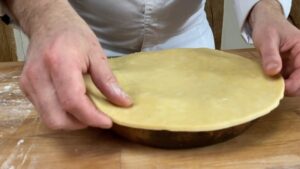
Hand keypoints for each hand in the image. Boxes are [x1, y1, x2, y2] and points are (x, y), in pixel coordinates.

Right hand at [14, 1, 131, 129]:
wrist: (48, 23)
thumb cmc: (73, 35)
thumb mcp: (96, 53)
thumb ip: (108, 80)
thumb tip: (123, 102)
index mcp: (59, 63)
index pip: (73, 102)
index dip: (92, 117)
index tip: (108, 121)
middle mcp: (39, 76)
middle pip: (57, 118)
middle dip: (81, 123)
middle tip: (97, 116)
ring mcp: (29, 83)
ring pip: (49, 119)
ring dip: (71, 121)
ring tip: (86, 110)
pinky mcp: (26, 88)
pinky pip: (44, 112)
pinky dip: (61, 114)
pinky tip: (73, 103)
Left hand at [249, 0, 299, 95]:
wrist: (265, 22)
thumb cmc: (268, 27)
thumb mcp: (266, 39)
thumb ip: (270, 55)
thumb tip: (273, 71)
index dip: (293, 85)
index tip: (278, 88)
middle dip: (288, 89)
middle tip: (270, 90)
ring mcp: (295, 65)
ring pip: (294, 84)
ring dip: (281, 87)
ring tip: (267, 85)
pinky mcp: (287, 68)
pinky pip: (285, 81)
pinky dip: (276, 84)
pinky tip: (266, 82)